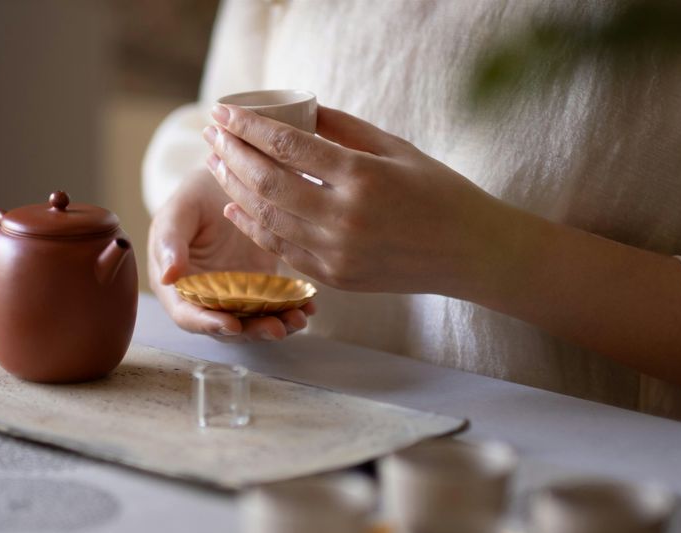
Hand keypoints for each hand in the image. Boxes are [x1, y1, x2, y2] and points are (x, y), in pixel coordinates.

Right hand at [147, 167, 314, 341]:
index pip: (188, 315)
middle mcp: (206, 297)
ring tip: (298, 319)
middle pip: (226, 325)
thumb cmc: (194, 197)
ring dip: (276, 324)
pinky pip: (275, 304)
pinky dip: (291, 308)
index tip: (231, 324)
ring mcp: (235, 294)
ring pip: (253, 319)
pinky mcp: (260, 286)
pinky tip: (309, 305)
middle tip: (277, 328)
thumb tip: (167, 277)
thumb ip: (169, 243)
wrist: (226, 183)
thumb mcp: (177, 213)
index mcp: (177, 286)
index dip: (208, 324)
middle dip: (252, 330)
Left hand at [203, 104, 510, 297]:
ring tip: (215, 162)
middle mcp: (344, 218)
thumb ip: (344, 129)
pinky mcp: (334, 277)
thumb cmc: (439, 192)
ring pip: (267, 217)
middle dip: (231, 153)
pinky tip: (234, 204)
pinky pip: (281, 249)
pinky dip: (253, 225)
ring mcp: (337, 253)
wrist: (470, 253)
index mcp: (363, 178)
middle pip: (267, 182)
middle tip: (210, 133)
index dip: (249, 127)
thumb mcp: (396, 149)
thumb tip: (298, 108)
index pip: (289, 146)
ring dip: (234, 187)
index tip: (224, 111)